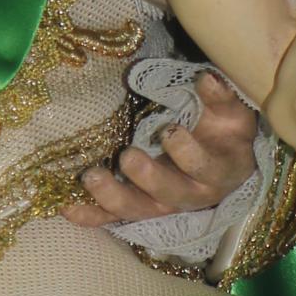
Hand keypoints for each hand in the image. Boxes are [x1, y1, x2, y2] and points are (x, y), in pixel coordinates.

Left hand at [64, 69, 260, 230]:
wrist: (219, 156)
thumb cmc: (223, 129)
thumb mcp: (229, 112)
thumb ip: (221, 97)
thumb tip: (208, 79)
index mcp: (219, 171)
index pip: (206, 169)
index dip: (189, 155)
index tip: (170, 131)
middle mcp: (191, 195)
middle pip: (171, 196)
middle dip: (148, 178)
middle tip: (128, 156)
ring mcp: (162, 204)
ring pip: (139, 210)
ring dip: (113, 197)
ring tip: (90, 177)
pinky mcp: (138, 208)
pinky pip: (113, 216)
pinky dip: (89, 214)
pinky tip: (66, 207)